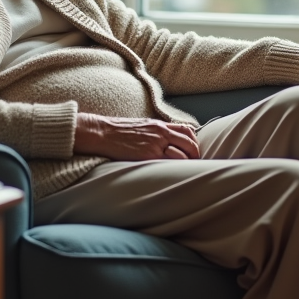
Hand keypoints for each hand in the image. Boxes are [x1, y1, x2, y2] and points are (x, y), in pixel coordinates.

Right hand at [73, 113, 200, 160]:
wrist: (102, 133)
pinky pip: (168, 163)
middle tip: (194, 165)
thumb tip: (167, 142)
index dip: (194, 142)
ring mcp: (155, 144)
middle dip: (195, 155)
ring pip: (182, 155)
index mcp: (160, 125)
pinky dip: (174, 168)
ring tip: (185, 172)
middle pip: (189, 143)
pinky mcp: (148, 155)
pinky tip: (172, 174)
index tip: (194, 151)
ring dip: (186, 164)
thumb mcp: (142, 126)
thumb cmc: (119, 131)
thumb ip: (156, 132)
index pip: (187, 130)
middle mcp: (161, 133)